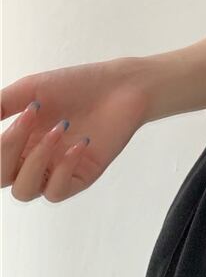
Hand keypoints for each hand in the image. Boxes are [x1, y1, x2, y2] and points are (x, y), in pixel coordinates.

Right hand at [1, 58, 149, 201]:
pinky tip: (78, 144)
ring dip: (36, 159)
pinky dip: (62, 170)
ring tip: (61, 127)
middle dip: (8, 147)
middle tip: (31, 114)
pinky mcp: (81, 176)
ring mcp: (56, 170)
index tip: (7, 122)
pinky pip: (57, 191)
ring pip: (24, 190)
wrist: (123, 86)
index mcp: (17, 140)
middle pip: (1, 177)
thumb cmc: (78, 85)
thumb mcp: (31, 90)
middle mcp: (33, 159)